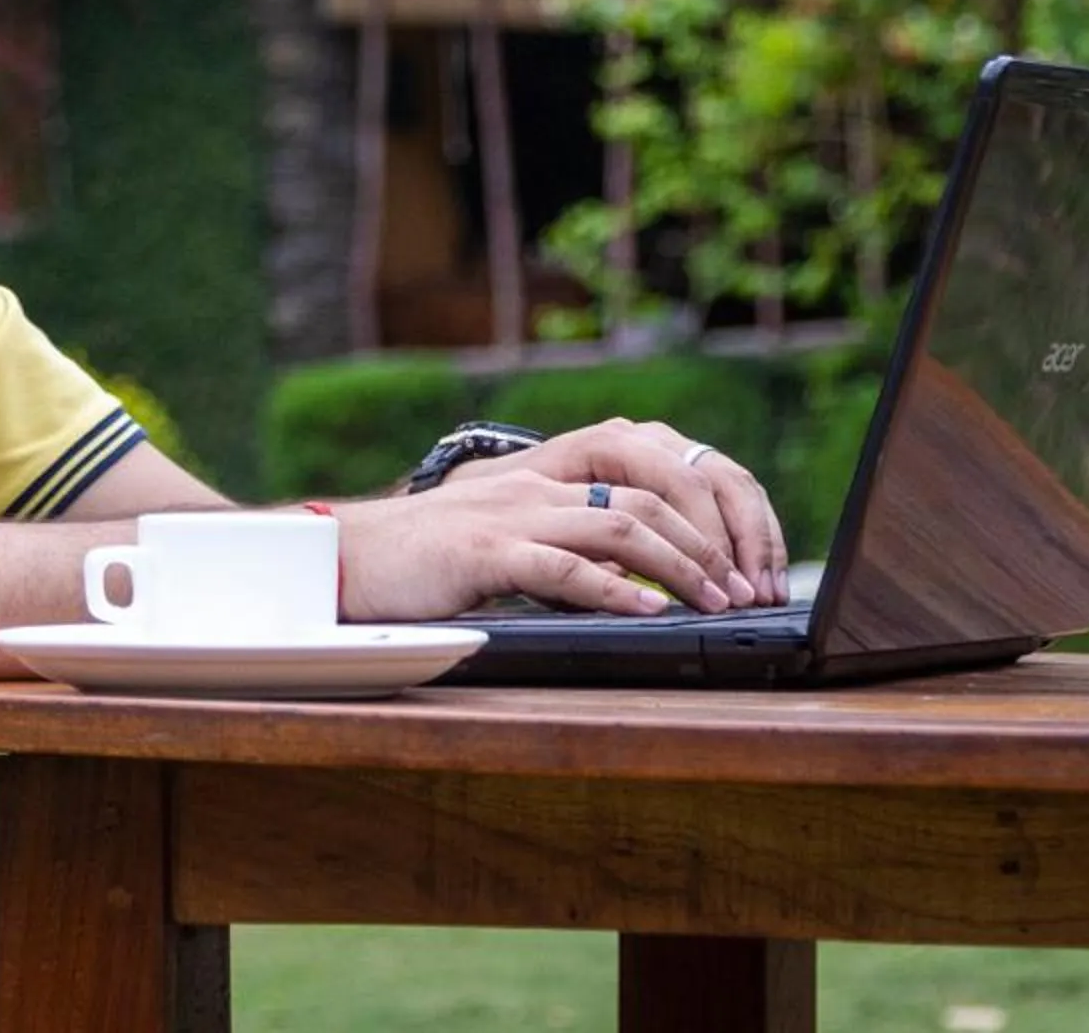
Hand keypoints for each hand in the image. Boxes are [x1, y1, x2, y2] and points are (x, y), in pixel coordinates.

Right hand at [330, 464, 754, 622]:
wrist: (345, 555)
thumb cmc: (424, 560)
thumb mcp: (508, 545)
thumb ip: (564, 551)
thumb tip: (632, 581)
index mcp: (547, 477)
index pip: (647, 479)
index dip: (700, 519)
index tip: (735, 564)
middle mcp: (538, 483)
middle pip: (648, 498)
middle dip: (707, 544)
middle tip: (743, 590)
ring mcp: (513, 513)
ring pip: (619, 525)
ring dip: (678, 566)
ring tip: (714, 602)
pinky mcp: (484, 550)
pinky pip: (563, 565)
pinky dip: (613, 589)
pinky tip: (647, 611)